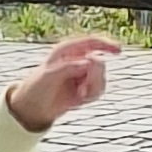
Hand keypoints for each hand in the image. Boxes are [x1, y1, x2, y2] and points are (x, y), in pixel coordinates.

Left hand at [6, 31, 120, 132]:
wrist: (32, 108)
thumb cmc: (36, 88)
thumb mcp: (49, 76)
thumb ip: (68, 67)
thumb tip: (88, 62)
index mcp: (67, 51)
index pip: (91, 42)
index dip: (106, 45)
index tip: (119, 51)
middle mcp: (76, 60)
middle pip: (100, 63)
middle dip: (95, 78)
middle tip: (83, 90)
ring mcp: (82, 74)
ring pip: (101, 78)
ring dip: (93, 89)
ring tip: (79, 96)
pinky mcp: (85, 88)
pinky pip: (99, 90)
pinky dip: (92, 96)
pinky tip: (79, 100)